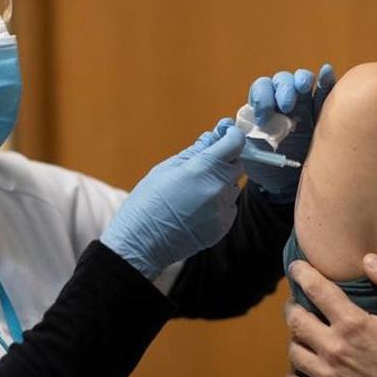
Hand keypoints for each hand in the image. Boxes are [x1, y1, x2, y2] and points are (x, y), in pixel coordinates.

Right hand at [101, 119, 244, 279]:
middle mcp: (218, 189)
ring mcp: (222, 210)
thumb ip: (195, 151)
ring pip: (233, 187)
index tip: (225, 134)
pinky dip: (218, 203)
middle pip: (236, 165)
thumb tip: (213, 136)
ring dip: (220, 184)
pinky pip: (229, 207)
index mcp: (203, 169)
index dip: (231, 135)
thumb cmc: (147, 202)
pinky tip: (197, 209)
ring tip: (194, 192)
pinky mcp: (223, 227)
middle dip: (224, 161)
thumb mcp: (166, 168)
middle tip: (203, 166)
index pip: (235, 144)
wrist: (141, 242)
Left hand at [243, 64, 335, 197]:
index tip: (263, 118)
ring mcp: (304, 105)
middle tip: (285, 106)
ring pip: (303, 81)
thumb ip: (235, 140)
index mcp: (263, 107)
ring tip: (303, 87)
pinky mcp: (321, 114)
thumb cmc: (263, 167)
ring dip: (301, 79)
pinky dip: (326, 81)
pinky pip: (325, 93)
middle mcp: (282, 101)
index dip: (262, 97)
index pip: (261, 89)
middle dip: (282, 88)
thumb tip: (228, 127)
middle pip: (282, 81)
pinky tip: (326, 72)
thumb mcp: (245, 155)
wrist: (285, 185)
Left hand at [285, 253, 376, 376]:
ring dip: (296, 338)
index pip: (316, 290)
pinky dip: (294, 373)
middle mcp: (334, 349)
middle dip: (293, 306)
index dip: (302, 274)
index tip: (296, 268)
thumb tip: (369, 258)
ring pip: (293, 350)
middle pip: (296, 319)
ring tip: (305, 334)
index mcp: (353, 324)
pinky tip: (304, 366)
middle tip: (299, 303)